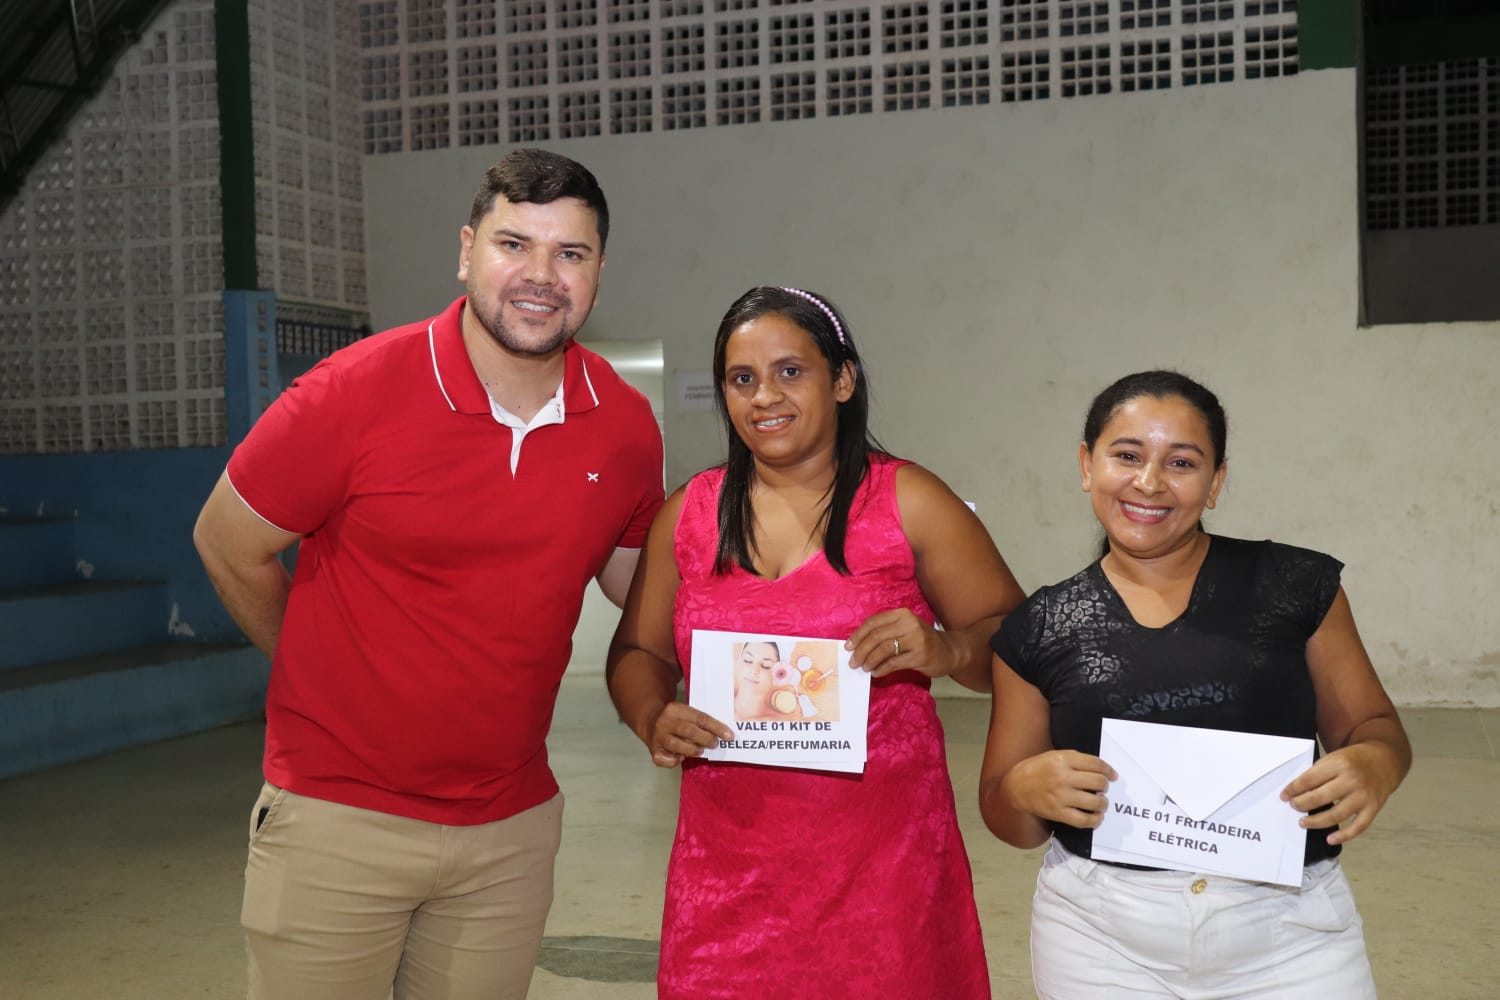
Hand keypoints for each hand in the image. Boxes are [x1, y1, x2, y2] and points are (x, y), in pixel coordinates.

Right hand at [639, 702, 733, 768]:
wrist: (650, 719)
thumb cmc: (675, 719)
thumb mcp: (685, 712)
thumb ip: (700, 721)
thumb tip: (722, 734)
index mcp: (676, 709)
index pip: (700, 718)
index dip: (716, 728)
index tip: (729, 736)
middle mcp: (665, 722)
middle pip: (688, 731)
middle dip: (706, 739)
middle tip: (715, 744)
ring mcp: (657, 736)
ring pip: (676, 745)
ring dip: (692, 750)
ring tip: (700, 751)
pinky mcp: (653, 750)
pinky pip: (664, 759)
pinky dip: (674, 761)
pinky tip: (681, 758)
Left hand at [845, 609, 953, 679]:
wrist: (949, 651)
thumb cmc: (921, 640)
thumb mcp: (905, 629)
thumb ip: (885, 632)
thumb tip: (857, 645)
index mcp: (902, 614)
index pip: (874, 622)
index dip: (858, 634)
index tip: (848, 646)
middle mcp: (909, 624)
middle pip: (877, 636)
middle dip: (861, 650)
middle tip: (853, 662)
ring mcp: (916, 639)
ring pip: (884, 649)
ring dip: (870, 660)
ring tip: (864, 668)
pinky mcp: (920, 655)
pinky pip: (894, 663)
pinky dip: (881, 669)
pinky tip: (876, 673)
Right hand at [1003, 750, 1117, 828]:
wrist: (1015, 788)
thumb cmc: (1037, 770)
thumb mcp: (1053, 756)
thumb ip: (1075, 760)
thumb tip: (1100, 769)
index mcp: (1062, 759)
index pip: (1095, 764)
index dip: (1108, 770)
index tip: (1112, 775)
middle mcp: (1063, 777)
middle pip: (1098, 782)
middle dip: (1105, 786)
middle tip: (1102, 789)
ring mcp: (1061, 796)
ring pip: (1095, 802)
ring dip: (1103, 803)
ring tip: (1101, 803)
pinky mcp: (1058, 813)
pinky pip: (1084, 820)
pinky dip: (1095, 820)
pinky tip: (1096, 817)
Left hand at [1281, 741, 1402, 845]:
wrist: (1384, 760)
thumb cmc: (1353, 759)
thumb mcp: (1334, 757)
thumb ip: (1318, 772)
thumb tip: (1298, 790)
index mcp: (1339, 764)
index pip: (1310, 779)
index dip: (1294, 789)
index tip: (1284, 796)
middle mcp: (1352, 780)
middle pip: (1321, 797)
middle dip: (1302, 804)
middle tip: (1293, 807)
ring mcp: (1364, 796)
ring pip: (1337, 814)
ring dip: (1316, 821)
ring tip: (1303, 822)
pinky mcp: (1374, 808)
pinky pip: (1359, 826)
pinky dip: (1345, 836)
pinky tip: (1330, 839)